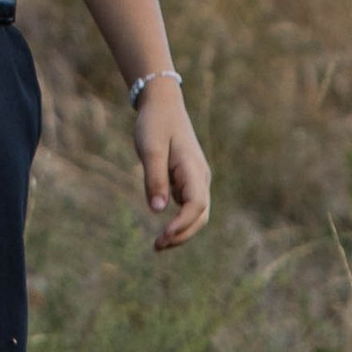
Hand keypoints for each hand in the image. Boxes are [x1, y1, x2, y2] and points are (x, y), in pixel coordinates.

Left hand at [132, 80, 210, 249]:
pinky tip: (164, 229)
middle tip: (157, 246)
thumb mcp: (150, 149)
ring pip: (197, 214)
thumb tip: (157, 210)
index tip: (162, 235)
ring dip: (182, 231)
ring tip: (159, 244)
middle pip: (200, 215)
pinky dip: (179, 221)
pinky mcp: (189, 180)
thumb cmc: (155, 124)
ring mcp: (197, 179)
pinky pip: (189, 207)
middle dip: (182, 234)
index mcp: (193, 169)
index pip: (195, 205)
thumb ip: (154, 179)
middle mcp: (201, 177)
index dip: (181, 224)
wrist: (163, 104)